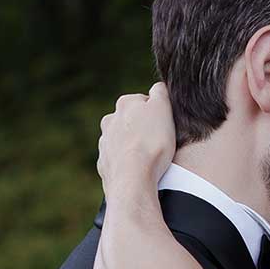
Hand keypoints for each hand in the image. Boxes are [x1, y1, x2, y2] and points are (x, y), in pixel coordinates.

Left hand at [97, 83, 176, 199]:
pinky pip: (119, 160)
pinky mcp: (104, 164)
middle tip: (159, 142)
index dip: (158, 113)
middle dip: (144, 129)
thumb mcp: (163, 108)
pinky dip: (128, 163)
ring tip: (150, 158)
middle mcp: (110, 121)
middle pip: (132, 121)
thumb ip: (160, 92)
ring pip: (124, 140)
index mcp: (125, 104)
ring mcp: (105, 144)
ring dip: (135, 146)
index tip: (165, 125)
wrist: (133, 180)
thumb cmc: (151, 143)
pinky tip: (139, 170)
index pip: (145, 101)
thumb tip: (157, 88)